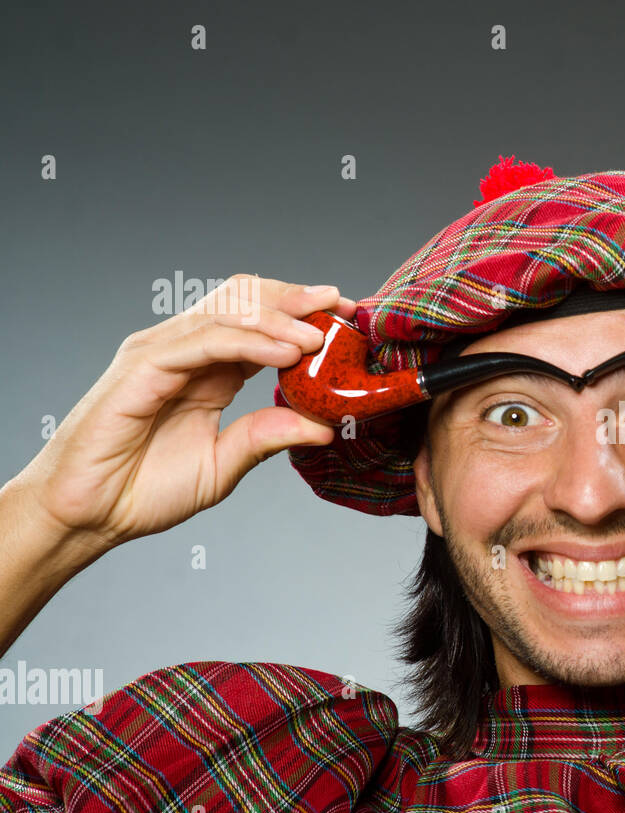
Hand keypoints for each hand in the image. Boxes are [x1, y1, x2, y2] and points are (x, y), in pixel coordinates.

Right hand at [13, 276, 348, 552]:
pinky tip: (284, 352)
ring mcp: (160, 353)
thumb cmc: (143, 489)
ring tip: (320, 334)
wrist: (89, 514)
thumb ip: (266, 438)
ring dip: (279, 319)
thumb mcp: (223, 465)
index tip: (348, 316)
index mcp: (207, 369)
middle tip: (343, 307)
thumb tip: (325, 427)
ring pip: (227, 313)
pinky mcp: (141, 366)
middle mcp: (184, 351)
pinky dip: (248, 341)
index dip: (302, 314)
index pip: (259, 322)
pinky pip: (203, 342)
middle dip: (296, 299)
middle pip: (245, 301)